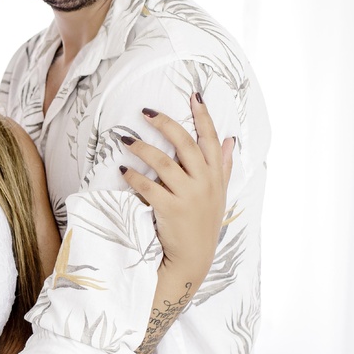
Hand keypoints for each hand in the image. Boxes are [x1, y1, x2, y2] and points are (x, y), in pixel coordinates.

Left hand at [122, 94, 233, 275]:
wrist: (194, 259)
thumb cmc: (204, 223)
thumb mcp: (220, 194)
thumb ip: (224, 166)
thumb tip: (230, 140)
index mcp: (216, 176)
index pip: (211, 139)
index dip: (203, 116)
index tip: (194, 95)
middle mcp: (205, 183)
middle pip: (185, 144)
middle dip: (166, 124)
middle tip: (146, 112)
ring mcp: (189, 196)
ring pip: (163, 163)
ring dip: (142, 147)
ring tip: (125, 139)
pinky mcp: (170, 210)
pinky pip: (149, 187)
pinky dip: (134, 177)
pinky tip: (123, 169)